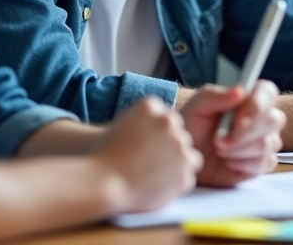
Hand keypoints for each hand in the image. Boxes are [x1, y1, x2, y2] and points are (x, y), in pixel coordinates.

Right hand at [93, 97, 202, 212]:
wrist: (102, 183)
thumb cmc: (105, 156)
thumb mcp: (124, 123)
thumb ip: (149, 122)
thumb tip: (172, 132)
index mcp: (151, 107)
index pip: (168, 119)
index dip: (159, 136)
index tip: (144, 147)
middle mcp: (168, 122)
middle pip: (181, 135)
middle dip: (170, 149)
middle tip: (149, 163)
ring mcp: (179, 147)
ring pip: (189, 156)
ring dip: (178, 165)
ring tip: (153, 175)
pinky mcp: (184, 172)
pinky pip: (188, 177)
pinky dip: (176, 183)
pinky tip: (157, 185)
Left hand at [180, 81, 285, 187]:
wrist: (188, 155)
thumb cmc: (194, 126)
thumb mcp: (198, 106)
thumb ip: (216, 96)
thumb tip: (240, 91)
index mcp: (249, 97)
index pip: (267, 93)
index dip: (258, 106)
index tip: (238, 119)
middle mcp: (263, 117)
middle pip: (273, 120)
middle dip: (243, 134)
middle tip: (218, 140)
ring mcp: (266, 140)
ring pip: (267, 144)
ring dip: (237, 150)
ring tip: (219, 149)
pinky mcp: (263, 162)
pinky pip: (264, 163)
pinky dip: (242, 164)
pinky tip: (228, 161)